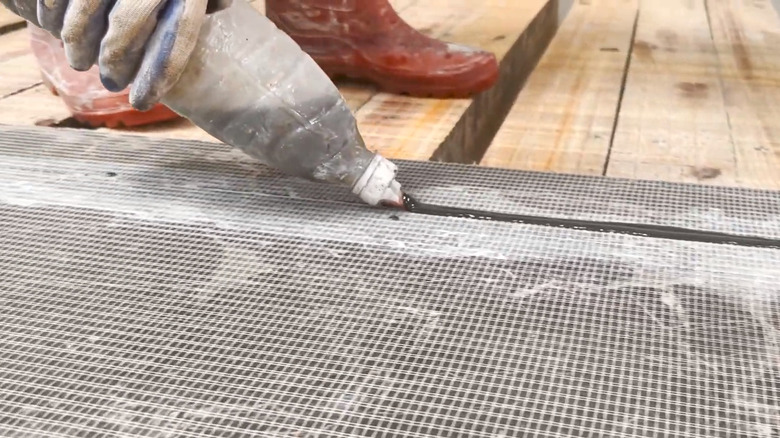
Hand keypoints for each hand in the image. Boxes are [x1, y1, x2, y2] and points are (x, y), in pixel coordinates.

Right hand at [1, 0, 219, 110]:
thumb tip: (217, 6)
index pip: (177, 36)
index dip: (157, 74)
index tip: (141, 102)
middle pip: (127, 25)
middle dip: (113, 61)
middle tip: (109, 81)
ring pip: (87, 6)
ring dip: (76, 40)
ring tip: (77, 60)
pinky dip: (51, 7)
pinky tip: (50, 22)